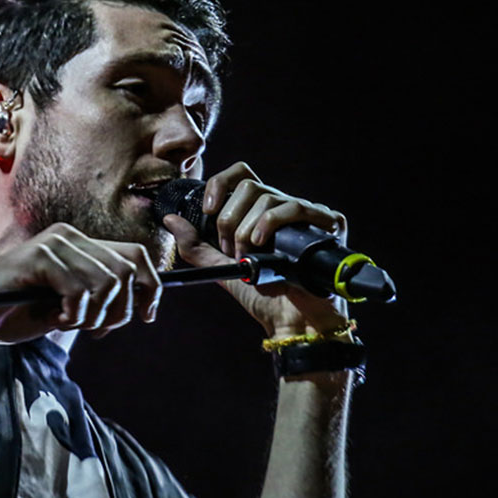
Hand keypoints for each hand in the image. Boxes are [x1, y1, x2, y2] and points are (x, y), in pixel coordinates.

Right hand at [0, 223, 161, 343]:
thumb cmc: (11, 314)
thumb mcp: (66, 308)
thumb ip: (99, 300)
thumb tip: (141, 306)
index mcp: (77, 243)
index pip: (134, 255)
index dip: (149, 286)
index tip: (147, 315)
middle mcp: (69, 236)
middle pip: (127, 269)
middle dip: (120, 309)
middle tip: (96, 330)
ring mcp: (54, 243)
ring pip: (107, 282)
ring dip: (94, 316)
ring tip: (68, 324)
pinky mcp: (40, 258)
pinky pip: (80, 290)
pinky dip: (75, 315)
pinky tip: (55, 321)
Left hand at [163, 162, 350, 340]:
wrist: (292, 322)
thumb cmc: (263, 296)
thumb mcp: (222, 268)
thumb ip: (195, 246)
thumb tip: (170, 219)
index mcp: (259, 212)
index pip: (240, 175)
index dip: (220, 184)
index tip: (208, 211)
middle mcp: (283, 207)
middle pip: (249, 185)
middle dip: (229, 220)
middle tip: (231, 251)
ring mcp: (306, 213)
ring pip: (267, 196)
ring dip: (246, 229)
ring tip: (248, 256)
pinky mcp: (327, 223)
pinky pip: (295, 207)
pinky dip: (271, 223)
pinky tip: (261, 243)